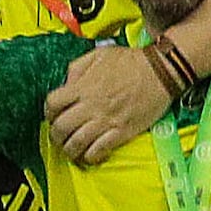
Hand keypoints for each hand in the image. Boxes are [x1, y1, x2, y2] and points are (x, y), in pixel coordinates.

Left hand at [48, 40, 182, 159]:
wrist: (161, 71)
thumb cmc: (132, 61)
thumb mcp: (99, 54)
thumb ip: (78, 67)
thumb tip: (67, 82)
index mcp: (84, 86)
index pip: (52, 103)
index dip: (48, 111)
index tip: (53, 114)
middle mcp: (91, 106)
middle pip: (60, 128)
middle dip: (55, 135)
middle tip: (59, 136)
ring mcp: (106, 121)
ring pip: (76, 143)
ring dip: (69, 149)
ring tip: (71, 149)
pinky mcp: (121, 132)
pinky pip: (98, 151)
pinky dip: (90, 156)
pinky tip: (90, 154)